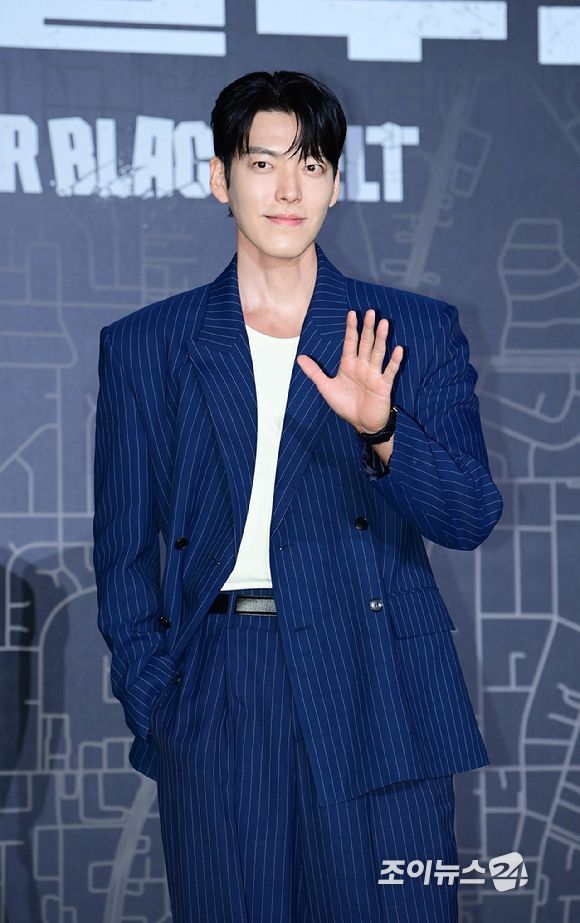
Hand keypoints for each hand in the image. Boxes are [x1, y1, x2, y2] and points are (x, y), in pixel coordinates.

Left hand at [296, 308, 403, 432]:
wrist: (362, 424)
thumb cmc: (346, 405)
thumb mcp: (326, 388)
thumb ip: (314, 372)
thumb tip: (299, 358)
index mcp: (349, 365)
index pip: (350, 342)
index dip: (351, 328)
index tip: (352, 313)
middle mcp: (363, 366)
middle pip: (365, 343)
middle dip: (368, 328)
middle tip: (371, 312)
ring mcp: (374, 374)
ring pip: (378, 353)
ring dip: (381, 339)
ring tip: (384, 324)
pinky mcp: (384, 385)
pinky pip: (390, 371)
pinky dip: (394, 361)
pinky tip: (398, 349)